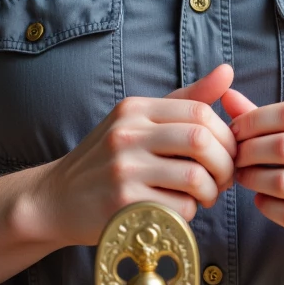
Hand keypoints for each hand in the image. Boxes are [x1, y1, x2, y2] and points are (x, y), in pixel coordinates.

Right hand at [29, 64, 236, 247]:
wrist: (56, 199)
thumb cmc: (107, 160)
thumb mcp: (139, 121)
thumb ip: (186, 99)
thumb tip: (227, 71)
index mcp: (135, 109)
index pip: (199, 112)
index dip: (225, 136)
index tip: (227, 153)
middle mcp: (127, 134)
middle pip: (201, 141)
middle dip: (225, 164)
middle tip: (224, 178)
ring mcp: (123, 169)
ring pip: (195, 178)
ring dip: (211, 192)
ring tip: (205, 196)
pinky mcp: (122, 204)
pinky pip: (178, 209)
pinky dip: (190, 213)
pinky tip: (179, 210)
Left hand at [223, 88, 283, 255]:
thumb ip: (277, 117)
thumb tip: (228, 97)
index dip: (253, 120)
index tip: (235, 129)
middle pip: (283, 146)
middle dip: (248, 150)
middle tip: (234, 155)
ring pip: (282, 182)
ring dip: (252, 179)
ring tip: (243, 176)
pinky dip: (266, 206)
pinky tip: (262, 199)